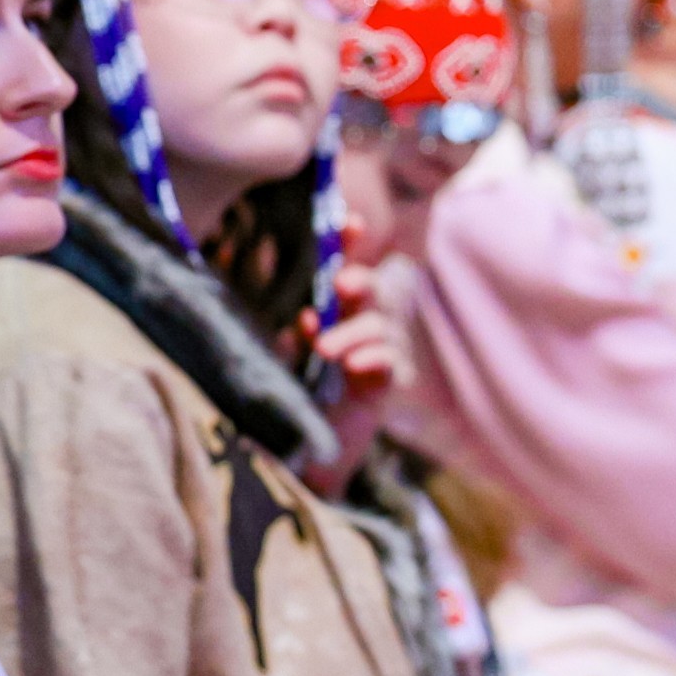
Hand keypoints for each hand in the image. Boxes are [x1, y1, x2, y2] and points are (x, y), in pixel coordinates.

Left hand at [301, 256, 407, 494]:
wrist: (308, 453)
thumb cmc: (293, 396)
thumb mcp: (286, 356)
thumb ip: (296, 332)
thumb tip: (302, 311)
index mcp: (334, 312)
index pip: (345, 269)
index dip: (350, 245)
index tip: (349, 222)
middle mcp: (359, 327)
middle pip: (373, 291)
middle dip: (360, 281)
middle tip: (341, 284)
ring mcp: (376, 355)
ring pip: (379, 326)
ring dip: (353, 332)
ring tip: (326, 350)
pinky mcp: (383, 387)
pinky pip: (389, 363)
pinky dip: (374, 359)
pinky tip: (353, 366)